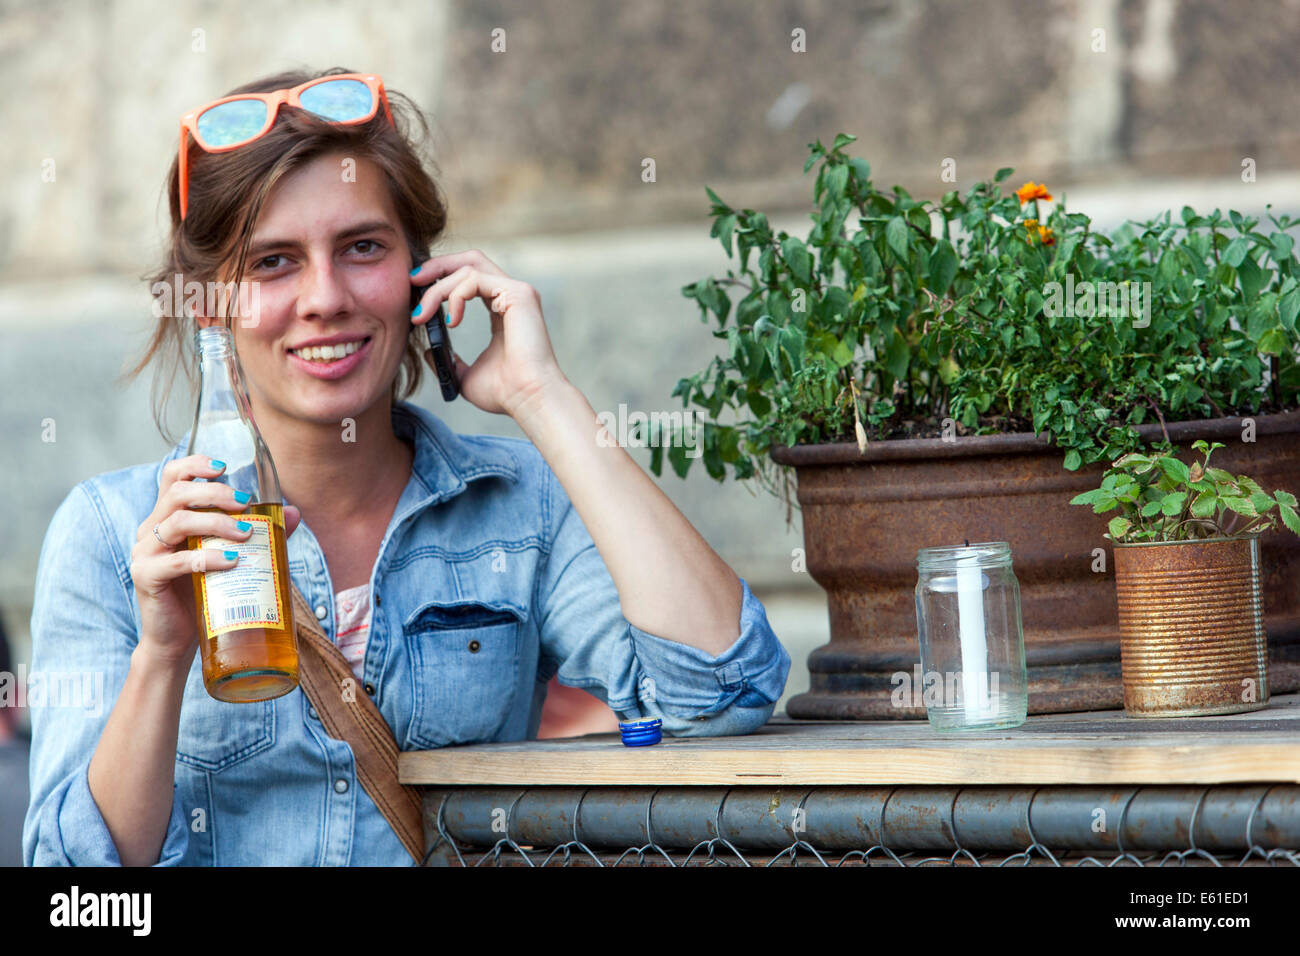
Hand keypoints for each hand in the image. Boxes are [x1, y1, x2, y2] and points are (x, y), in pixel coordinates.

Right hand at [129, 455, 300, 666]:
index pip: (172, 477)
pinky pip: (177, 561)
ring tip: (246, 534)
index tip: (225, 467)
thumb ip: (258, 532)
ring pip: (177, 522)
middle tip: (245, 503)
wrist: (177, 639)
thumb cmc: (204, 593)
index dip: (195, 465)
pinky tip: (231, 560)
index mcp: (167, 518)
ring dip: (216, 523)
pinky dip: (207, 557)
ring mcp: (145, 553)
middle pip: (178, 493)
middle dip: (215, 493)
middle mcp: (152, 530)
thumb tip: (292, 512)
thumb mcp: (229, 557)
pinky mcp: (146, 577)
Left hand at [410, 249, 569, 418]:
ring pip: (468, 268)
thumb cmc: (506, 392)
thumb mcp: (466, 376)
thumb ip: (450, 360)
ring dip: (437, 288)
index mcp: (503, 310)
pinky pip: (474, 279)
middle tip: (412, 281)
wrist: (528, 399)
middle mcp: (512, 296)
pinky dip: (454, 296)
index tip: (416, 293)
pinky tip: (452, 322)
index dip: (441, 279)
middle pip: (471, 260)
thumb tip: (429, 352)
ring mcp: (517, 292)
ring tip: (421, 314)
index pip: (470, 279)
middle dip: (437, 265)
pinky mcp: (518, 294)